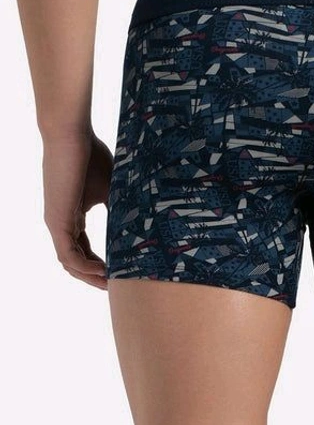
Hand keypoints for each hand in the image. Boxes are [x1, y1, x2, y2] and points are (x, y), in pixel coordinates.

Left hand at [42, 131, 113, 289]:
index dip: (100, 263)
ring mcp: (57, 223)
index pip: (83, 248)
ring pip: (70, 262)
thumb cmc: (89, 155)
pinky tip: (103, 271)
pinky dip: (84, 267)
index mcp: (72, 215)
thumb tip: (145, 219)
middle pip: (75, 260)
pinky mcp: (57, 221)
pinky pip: (68, 255)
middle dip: (94, 276)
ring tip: (110, 285)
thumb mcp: (111, 187)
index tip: (119, 271)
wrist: (71, 137)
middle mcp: (61, 223)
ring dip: (89, 276)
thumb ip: (120, 207)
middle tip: (115, 287)